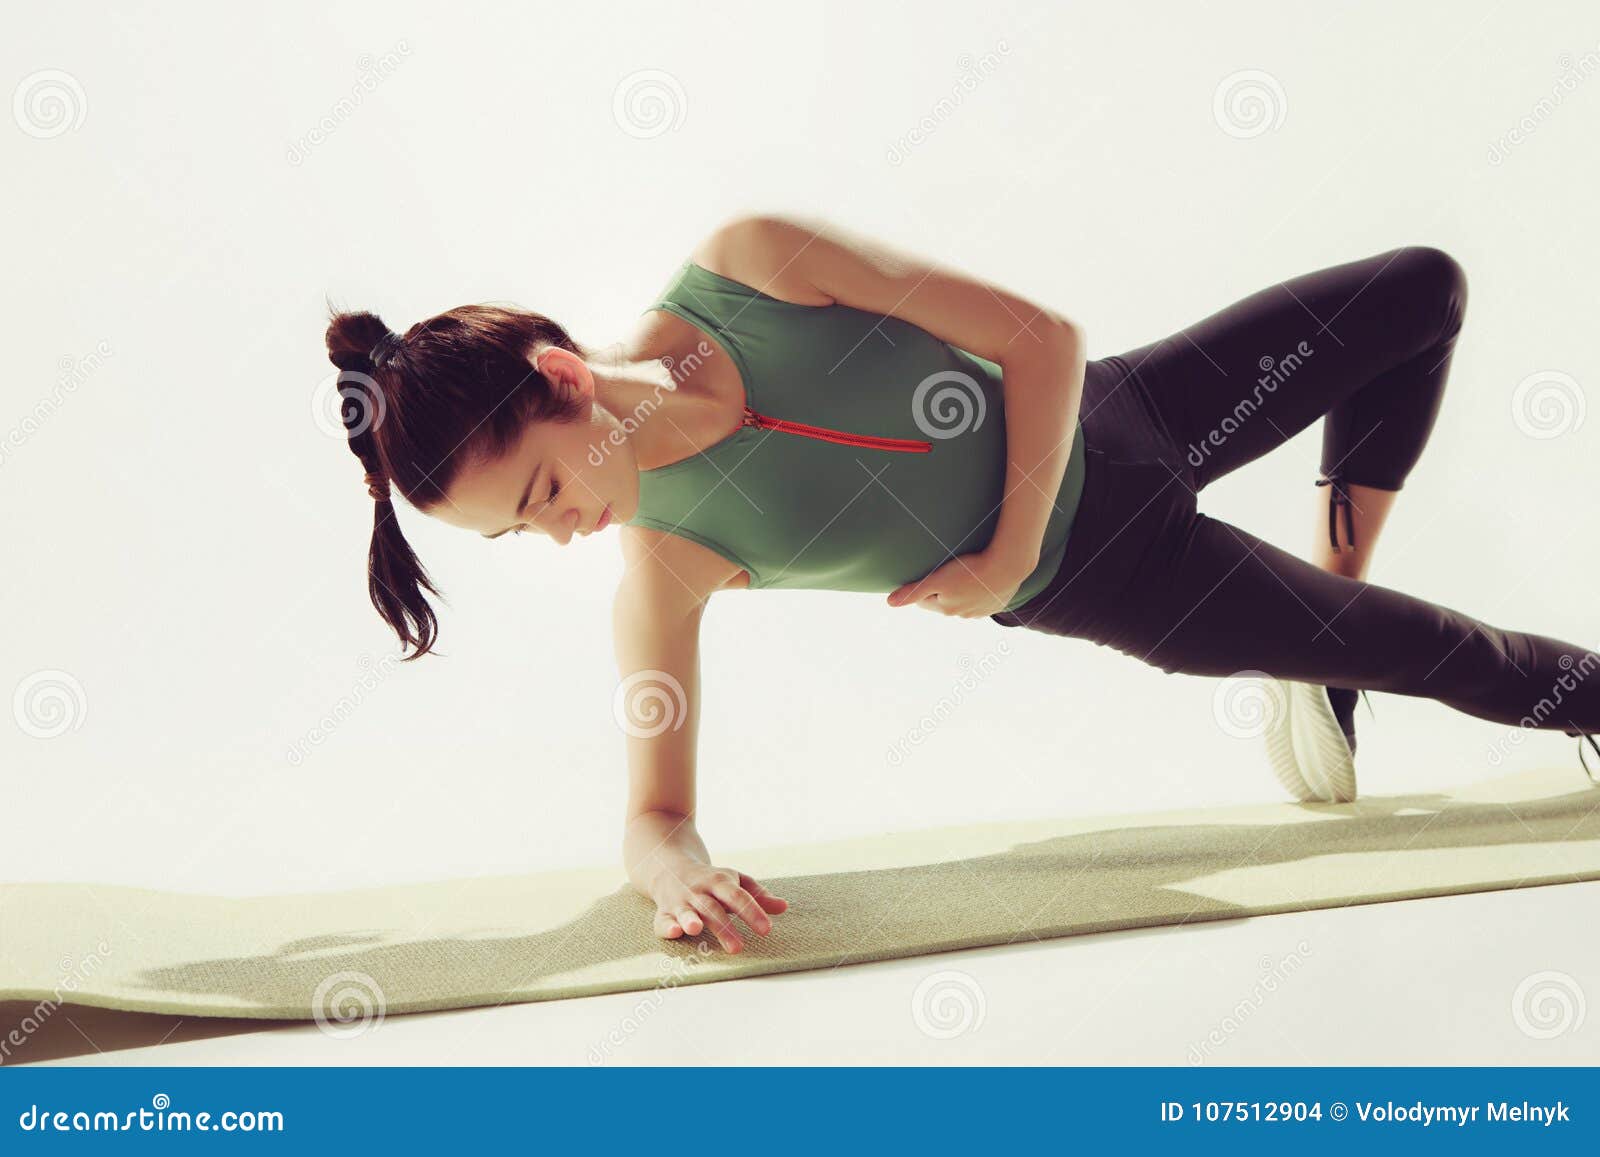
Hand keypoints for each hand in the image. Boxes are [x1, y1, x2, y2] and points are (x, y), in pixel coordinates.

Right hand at [650, 860, 788, 953]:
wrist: (670, 866)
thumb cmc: (711, 880)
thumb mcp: (735, 881)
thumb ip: (758, 896)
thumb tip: (784, 907)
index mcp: (720, 882)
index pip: (739, 897)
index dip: (752, 912)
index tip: (766, 929)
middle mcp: (699, 891)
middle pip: (713, 908)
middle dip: (723, 927)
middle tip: (737, 948)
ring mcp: (680, 901)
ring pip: (686, 911)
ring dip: (690, 919)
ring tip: (696, 930)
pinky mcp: (664, 912)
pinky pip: (662, 920)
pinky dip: (667, 926)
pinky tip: (674, 932)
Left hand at [886, 547, 1033, 617]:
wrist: (1006, 566)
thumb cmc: (969, 570)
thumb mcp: (936, 579)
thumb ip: (913, 591)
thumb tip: (889, 603)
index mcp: (946, 609)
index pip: (924, 601)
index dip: (923, 587)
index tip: (928, 575)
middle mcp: (963, 614)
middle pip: (944, 602)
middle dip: (942, 590)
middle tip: (946, 571)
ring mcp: (981, 611)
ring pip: (965, 601)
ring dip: (962, 591)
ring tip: (965, 574)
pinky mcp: (996, 604)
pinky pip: (983, 599)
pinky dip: (979, 591)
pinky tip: (982, 578)